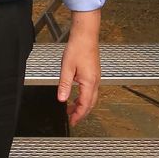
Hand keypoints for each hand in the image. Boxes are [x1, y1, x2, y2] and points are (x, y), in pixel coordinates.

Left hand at [58, 10, 101, 124]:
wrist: (86, 36)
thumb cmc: (78, 48)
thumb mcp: (67, 68)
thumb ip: (65, 85)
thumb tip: (62, 99)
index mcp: (89, 82)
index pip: (84, 104)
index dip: (78, 115)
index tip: (72, 122)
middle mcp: (95, 82)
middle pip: (90, 103)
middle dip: (81, 113)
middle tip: (72, 119)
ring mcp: (96, 78)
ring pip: (91, 97)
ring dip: (82, 105)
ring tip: (71, 109)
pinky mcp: (94, 74)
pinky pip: (91, 90)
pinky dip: (84, 97)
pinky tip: (76, 96)